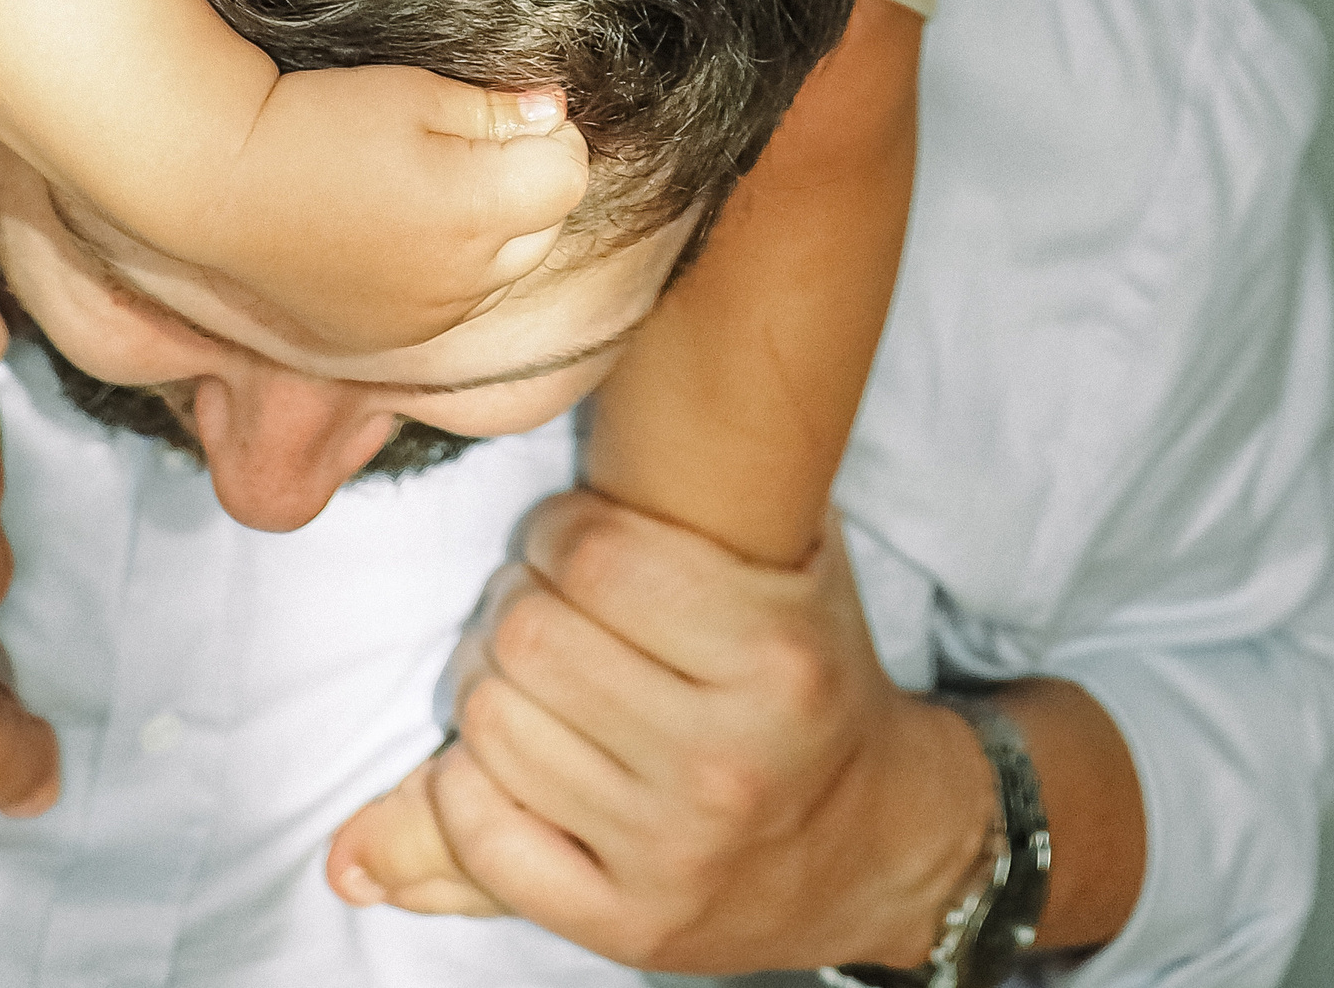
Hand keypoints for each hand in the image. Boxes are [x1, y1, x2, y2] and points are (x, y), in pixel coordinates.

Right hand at [209, 72, 589, 351]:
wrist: (216, 182)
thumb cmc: (319, 123)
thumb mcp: (419, 93)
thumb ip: (501, 112)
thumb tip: (555, 115)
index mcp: (479, 213)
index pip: (570, 174)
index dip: (548, 136)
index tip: (511, 113)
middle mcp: (462, 282)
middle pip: (545, 230)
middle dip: (528, 187)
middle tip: (469, 147)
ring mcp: (423, 322)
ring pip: (502, 275)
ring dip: (491, 236)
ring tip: (429, 189)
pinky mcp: (383, 341)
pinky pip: (451, 308)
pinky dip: (447, 274)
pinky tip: (399, 233)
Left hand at [323, 502, 991, 972]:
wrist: (869, 842)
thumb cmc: (816, 683)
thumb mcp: (806, 568)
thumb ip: (720, 496)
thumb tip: (619, 409)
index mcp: (777, 657)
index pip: (597, 560)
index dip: (556, 529)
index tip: (562, 533)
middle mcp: (723, 761)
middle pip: (534, 639)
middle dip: (513, 597)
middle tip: (533, 595)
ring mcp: (671, 852)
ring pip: (494, 726)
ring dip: (485, 676)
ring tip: (522, 667)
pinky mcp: (628, 925)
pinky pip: (486, 839)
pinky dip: (463, 783)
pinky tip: (500, 749)